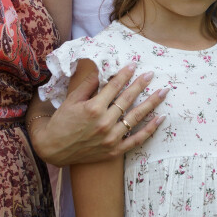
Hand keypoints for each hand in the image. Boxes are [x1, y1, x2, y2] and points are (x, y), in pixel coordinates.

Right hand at [31, 65, 166, 165]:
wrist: (53, 149)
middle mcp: (104, 123)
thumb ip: (89, 85)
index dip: (125, 74)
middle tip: (152, 74)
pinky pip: (136, 140)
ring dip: (151, 103)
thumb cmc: (61, 121)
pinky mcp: (114, 151)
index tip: (134, 65)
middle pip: (128, 100)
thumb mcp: (72, 100)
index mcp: (93, 108)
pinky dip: (150, 130)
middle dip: (141, 85)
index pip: (114, 87)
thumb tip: (102, 70)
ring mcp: (111, 139)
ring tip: (164, 92)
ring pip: (136, 118)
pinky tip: (161, 118)